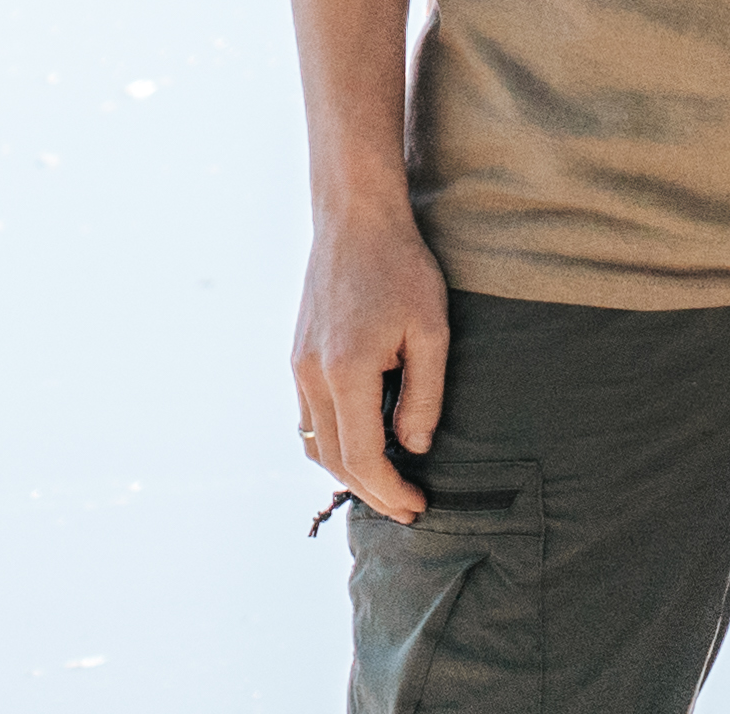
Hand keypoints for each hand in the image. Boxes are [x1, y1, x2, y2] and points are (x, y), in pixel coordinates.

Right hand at [291, 202, 451, 519]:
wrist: (355, 221)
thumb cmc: (402, 269)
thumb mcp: (431, 330)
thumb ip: (424, 394)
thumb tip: (414, 447)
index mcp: (345, 372)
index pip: (361, 456)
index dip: (389, 489)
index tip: (418, 506)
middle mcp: (311, 376)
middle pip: (332, 459)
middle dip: (371, 491)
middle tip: (407, 509)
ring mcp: (298, 368)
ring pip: (314, 443)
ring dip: (348, 472)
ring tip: (388, 484)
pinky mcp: (298, 358)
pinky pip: (309, 418)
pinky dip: (333, 443)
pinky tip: (364, 443)